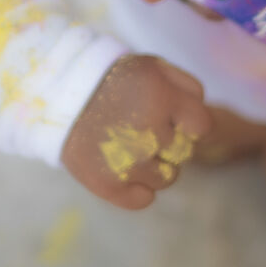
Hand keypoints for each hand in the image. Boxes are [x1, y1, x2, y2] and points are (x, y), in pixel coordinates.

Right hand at [61, 54, 212, 209]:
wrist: (62, 95)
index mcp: (163, 100)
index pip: (202, 127)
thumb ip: (191, 89)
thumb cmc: (117, 80)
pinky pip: (144, 199)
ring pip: (167, 177)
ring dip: (156, 164)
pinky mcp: (107, 186)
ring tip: (132, 145)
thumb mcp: (157, 67)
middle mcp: (148, 135)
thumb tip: (204, 125)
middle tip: (145, 128)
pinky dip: (139, 187)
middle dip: (171, 142)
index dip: (188, 121)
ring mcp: (128, 164)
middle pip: (184, 153)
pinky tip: (125, 167)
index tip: (171, 114)